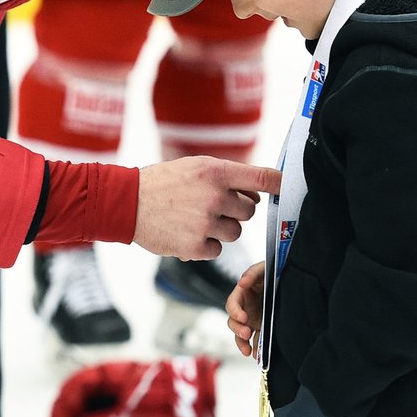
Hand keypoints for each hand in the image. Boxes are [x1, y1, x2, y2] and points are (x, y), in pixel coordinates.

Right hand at [134, 157, 282, 259]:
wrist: (127, 203)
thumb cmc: (163, 183)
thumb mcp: (195, 167)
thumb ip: (227, 176)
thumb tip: (259, 191)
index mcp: (215, 172)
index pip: (261, 177)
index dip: (280, 184)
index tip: (289, 187)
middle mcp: (214, 196)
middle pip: (250, 211)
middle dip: (235, 211)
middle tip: (211, 206)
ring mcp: (205, 223)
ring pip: (235, 233)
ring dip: (221, 229)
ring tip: (196, 220)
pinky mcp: (196, 247)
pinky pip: (218, 250)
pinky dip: (206, 245)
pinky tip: (187, 233)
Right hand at [226, 261, 265, 357]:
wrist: (290, 279)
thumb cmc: (274, 271)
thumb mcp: (263, 268)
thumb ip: (252, 273)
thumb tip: (241, 283)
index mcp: (242, 293)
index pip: (232, 304)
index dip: (235, 312)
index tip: (243, 317)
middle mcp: (245, 308)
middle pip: (234, 322)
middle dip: (238, 329)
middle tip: (247, 333)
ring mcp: (252, 319)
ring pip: (241, 334)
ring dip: (242, 343)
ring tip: (249, 351)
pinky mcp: (261, 328)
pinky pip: (255, 340)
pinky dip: (255, 348)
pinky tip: (258, 355)